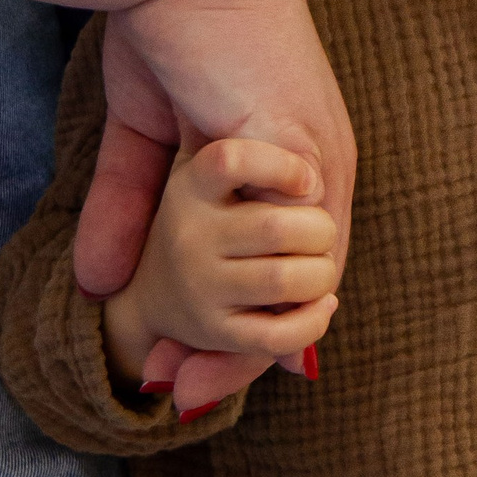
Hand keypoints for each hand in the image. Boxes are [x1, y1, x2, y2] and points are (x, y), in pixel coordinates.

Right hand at [74, 0, 356, 406]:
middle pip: (306, 281)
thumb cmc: (167, 21)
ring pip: (311, 269)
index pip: (286, 259)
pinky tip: (206, 322)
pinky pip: (302, 235)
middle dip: (245, 345)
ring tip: (187, 370)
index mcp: (293, 155)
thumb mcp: (144, 129)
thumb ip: (127, 200)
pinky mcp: (301, 143)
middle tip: (185, 392)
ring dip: (248, 326)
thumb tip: (95, 279)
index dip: (241, 319)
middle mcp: (321, 162)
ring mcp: (320, 155)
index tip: (185, 370)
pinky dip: (262, 289)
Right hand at [103, 135, 341, 415]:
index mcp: (191, 187)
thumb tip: (313, 163)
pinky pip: (277, 335)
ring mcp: (200, 287)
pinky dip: (314, 320)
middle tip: (319, 232)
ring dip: (322, 274)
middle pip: (278, 227)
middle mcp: (190, 236)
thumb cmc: (208, 219)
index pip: (231, 160)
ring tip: (318, 267)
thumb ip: (247, 141)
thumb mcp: (206, 172)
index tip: (306, 180)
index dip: (282, 165)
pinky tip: (322, 303)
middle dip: (320, 229)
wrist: (155, 294)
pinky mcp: (215, 332)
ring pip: (285, 280)